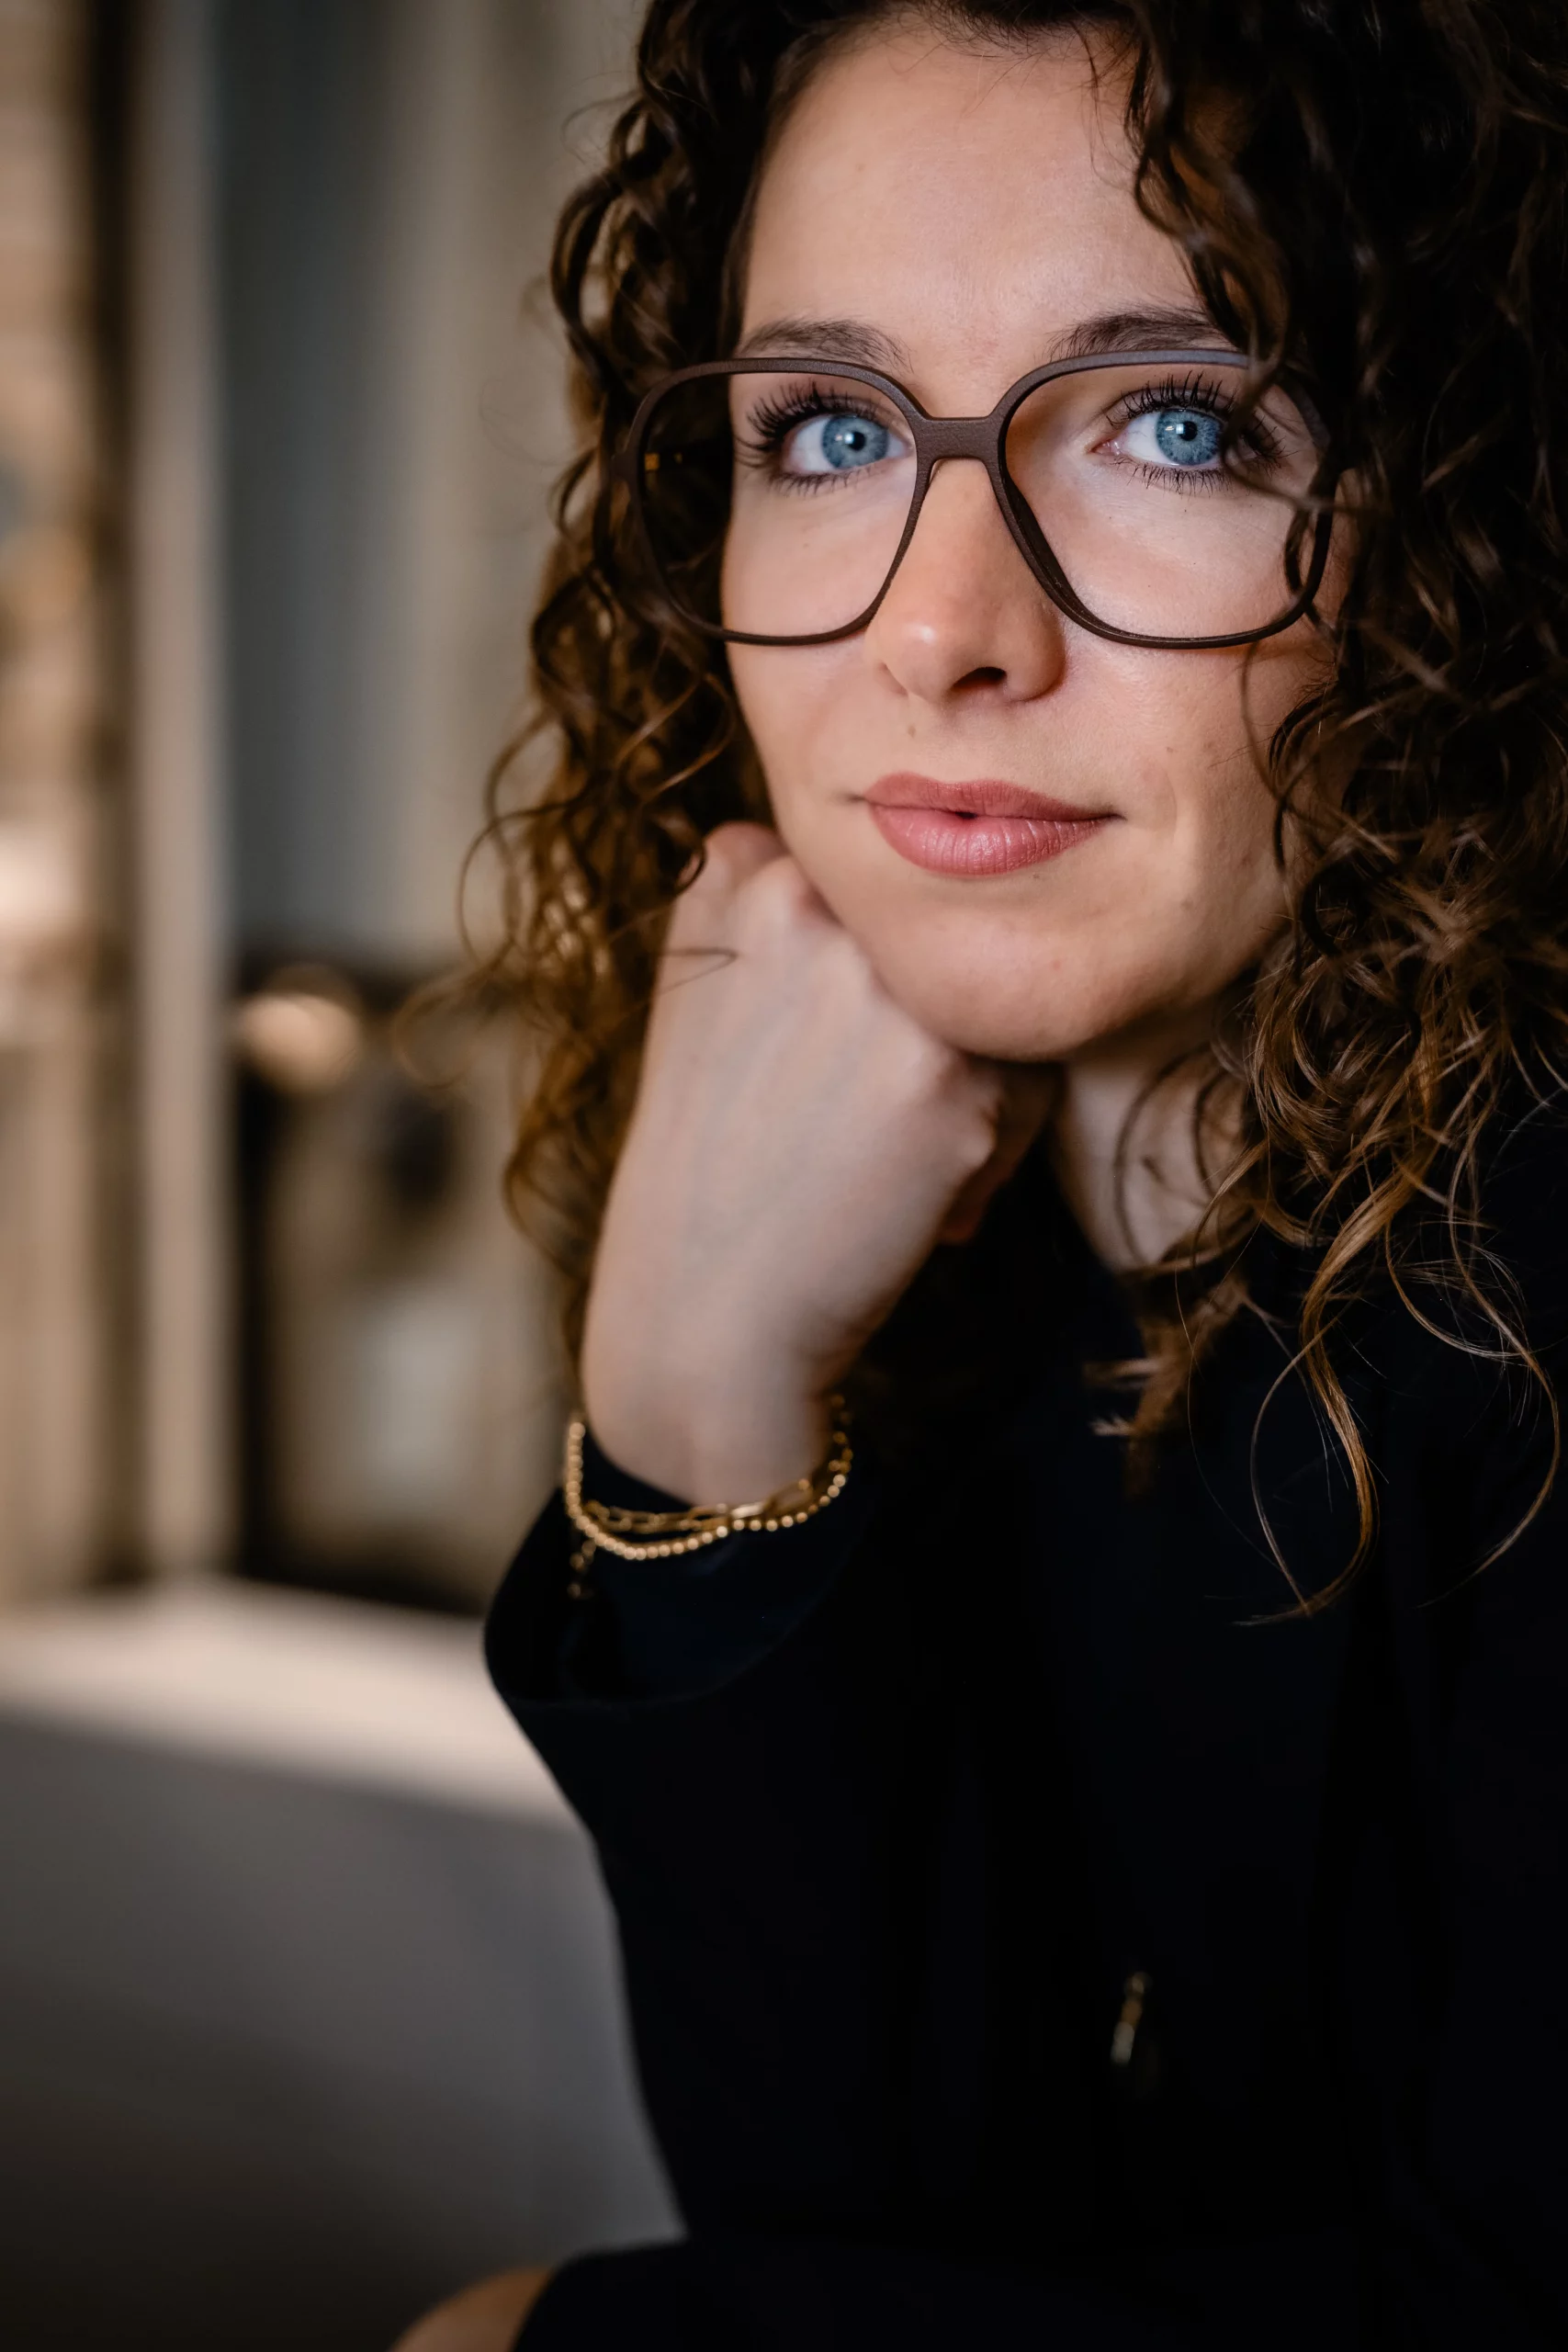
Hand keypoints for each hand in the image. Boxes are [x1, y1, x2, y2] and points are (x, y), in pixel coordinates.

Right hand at [580, 824, 1050, 1502]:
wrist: (705, 1316)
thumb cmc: (715, 1163)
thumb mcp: (706, 993)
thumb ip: (779, 903)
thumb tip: (918, 842)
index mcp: (740, 868)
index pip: (882, 881)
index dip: (871, 970)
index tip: (816, 1047)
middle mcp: (809, 903)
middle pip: (950, 932)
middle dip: (927, 1022)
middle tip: (851, 1114)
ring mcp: (884, 985)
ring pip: (1003, 998)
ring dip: (974, 1081)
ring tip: (886, 1153)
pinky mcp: (954, 1074)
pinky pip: (1036, 1080)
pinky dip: (996, 1148)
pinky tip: (920, 1199)